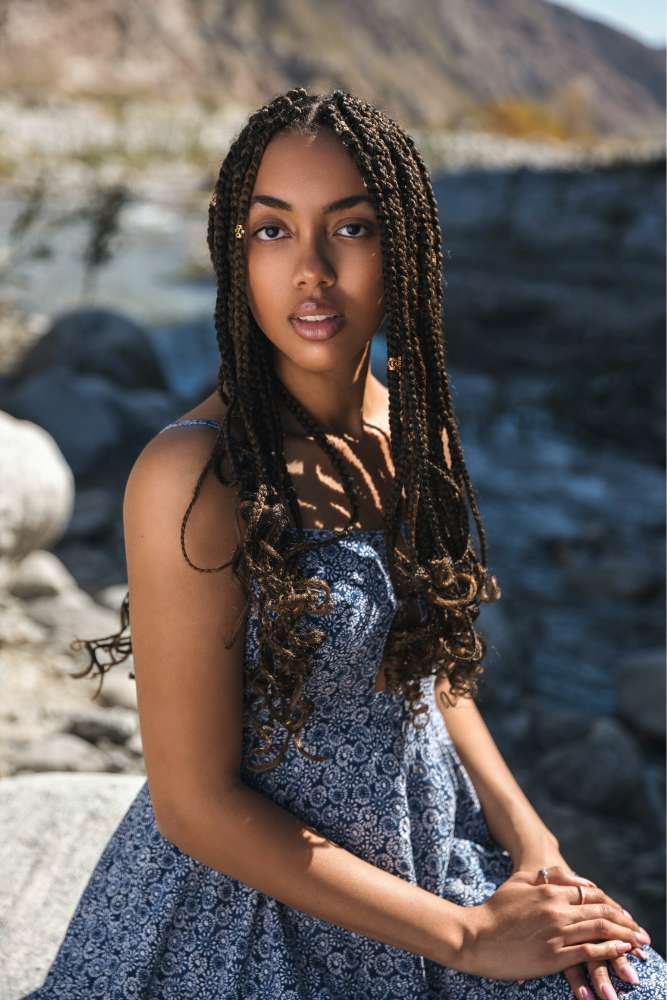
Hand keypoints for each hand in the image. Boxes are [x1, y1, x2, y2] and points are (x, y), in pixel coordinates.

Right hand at [458, 870, 648, 983]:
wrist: (476, 936)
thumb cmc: (495, 909)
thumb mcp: (518, 882)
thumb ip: (544, 878)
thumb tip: (565, 877)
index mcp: (549, 890)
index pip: (590, 893)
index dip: (611, 903)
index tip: (624, 914)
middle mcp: (557, 909)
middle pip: (600, 912)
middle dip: (625, 922)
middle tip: (642, 932)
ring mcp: (556, 933)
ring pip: (599, 931)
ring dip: (624, 937)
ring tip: (640, 944)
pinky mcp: (553, 956)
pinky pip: (588, 952)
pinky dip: (608, 951)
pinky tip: (620, 952)